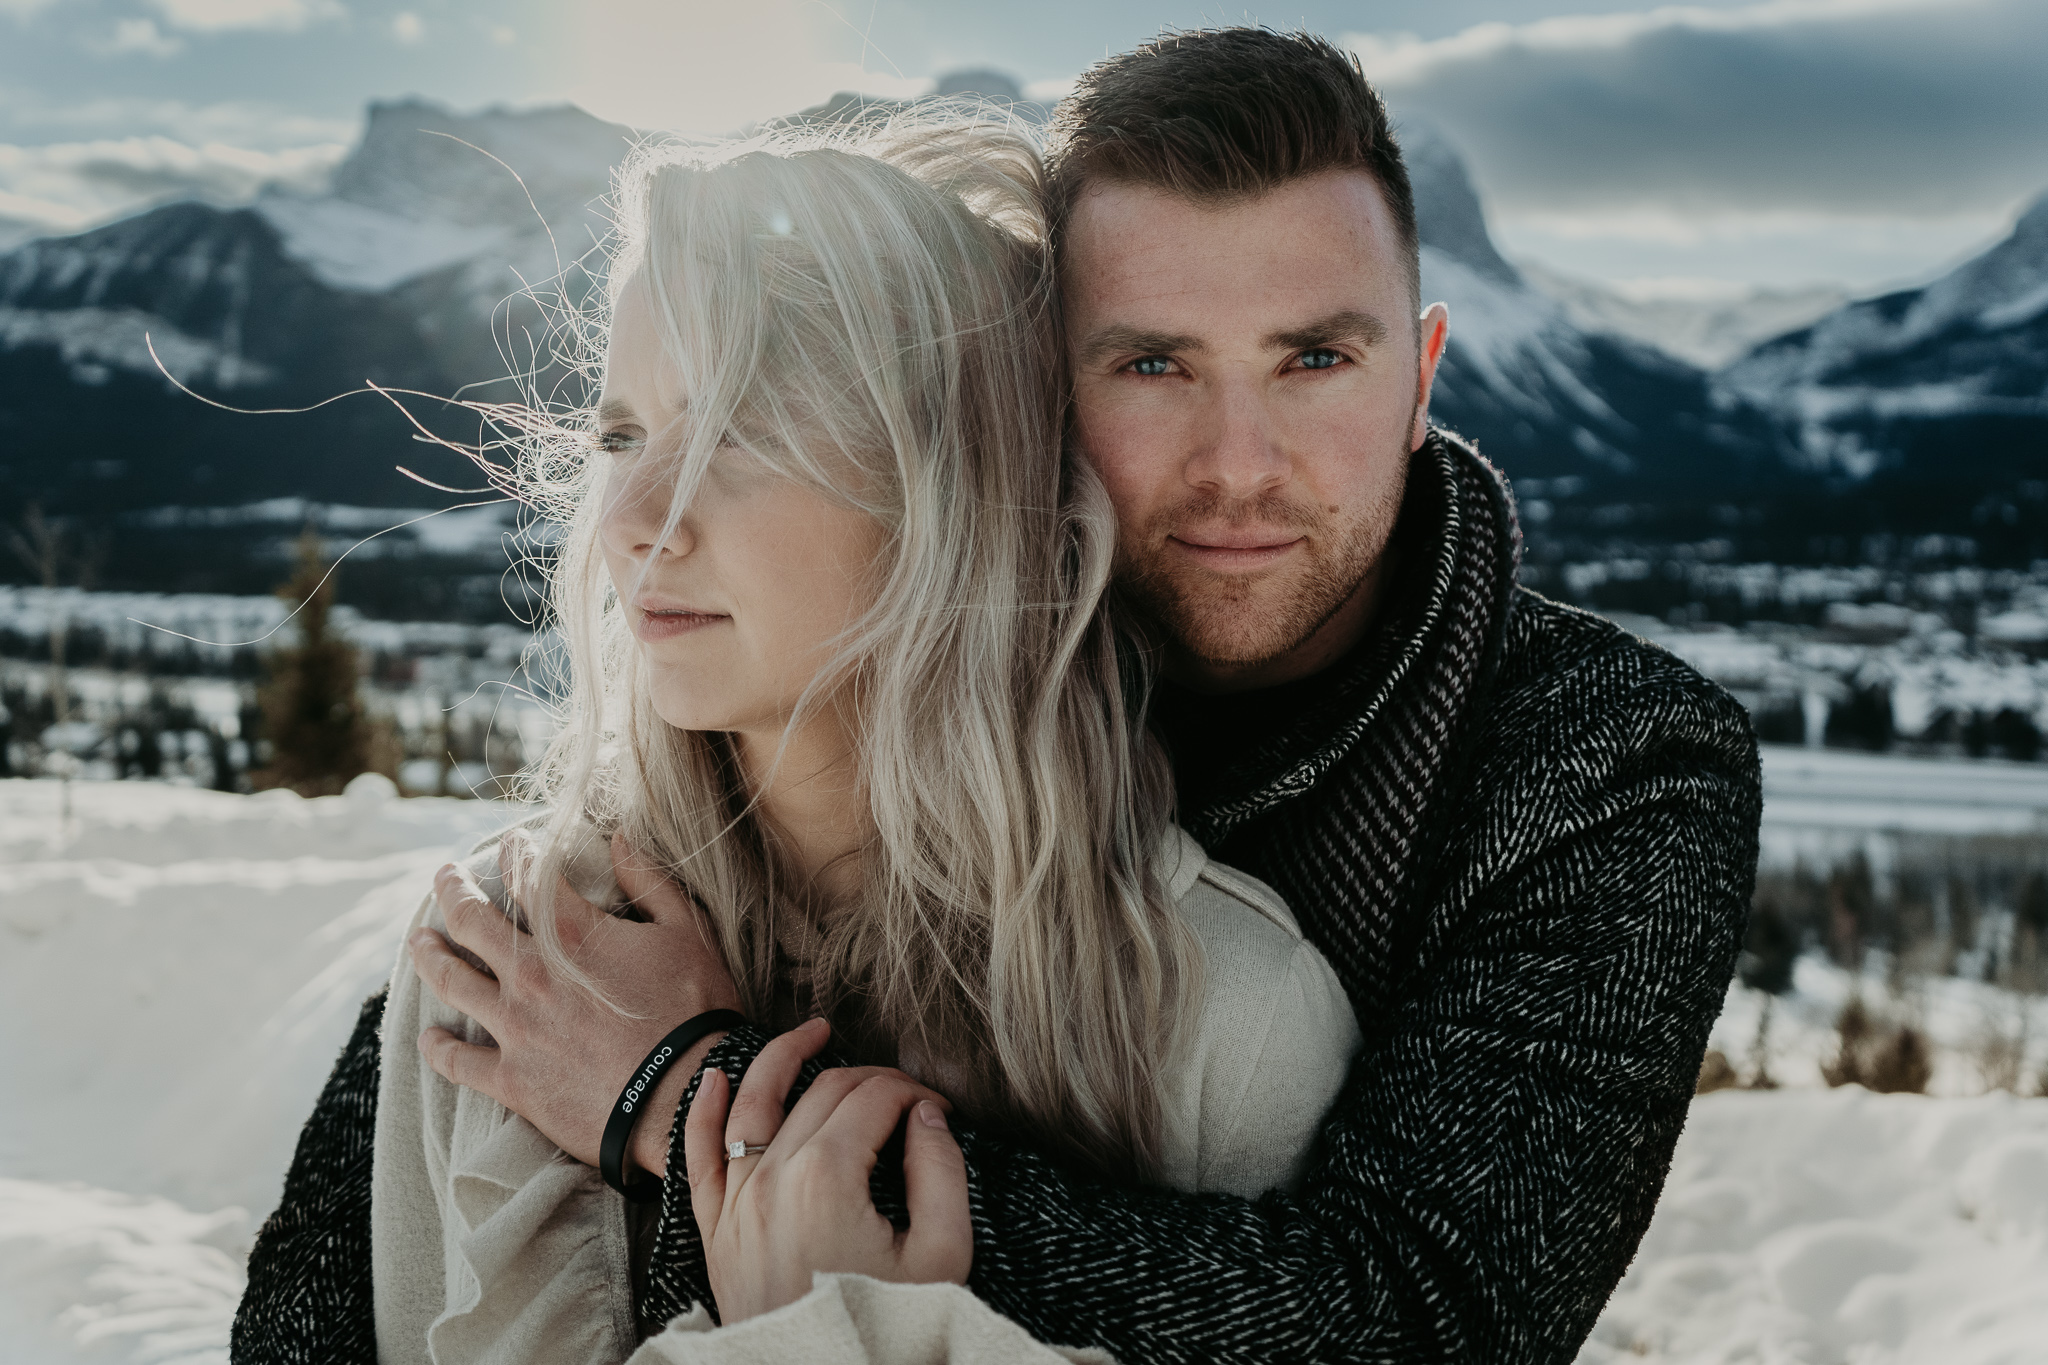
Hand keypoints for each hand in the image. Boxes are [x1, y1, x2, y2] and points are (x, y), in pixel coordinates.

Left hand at [411, 831, 742, 1178]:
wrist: (682, 1096)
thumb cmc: (695, 1011)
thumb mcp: (687, 932)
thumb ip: (650, 881)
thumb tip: (621, 838)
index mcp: (573, 934)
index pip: (528, 875)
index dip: (517, 852)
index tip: (512, 843)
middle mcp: (531, 975)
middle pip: (471, 921)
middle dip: (452, 891)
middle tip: (444, 878)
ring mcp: (515, 1028)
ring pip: (451, 982)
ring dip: (429, 956)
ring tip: (418, 941)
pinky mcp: (512, 1079)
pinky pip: (458, 1062)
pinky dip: (438, 1049)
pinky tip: (428, 1038)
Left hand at [684, 1019, 972, 1322]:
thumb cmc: (890, 1329)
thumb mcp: (942, 1254)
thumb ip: (940, 1172)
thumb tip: (927, 1116)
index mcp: (828, 1177)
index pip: (875, 1098)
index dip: (915, 1092)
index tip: (940, 1110)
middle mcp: (773, 1179)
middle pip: (825, 1092)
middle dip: (872, 1079)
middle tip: (906, 1095)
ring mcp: (736, 1204)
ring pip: (754, 1103)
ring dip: (783, 1057)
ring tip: (813, 1031)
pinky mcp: (715, 1233)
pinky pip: (696, 1157)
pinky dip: (703, 1110)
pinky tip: (717, 1077)